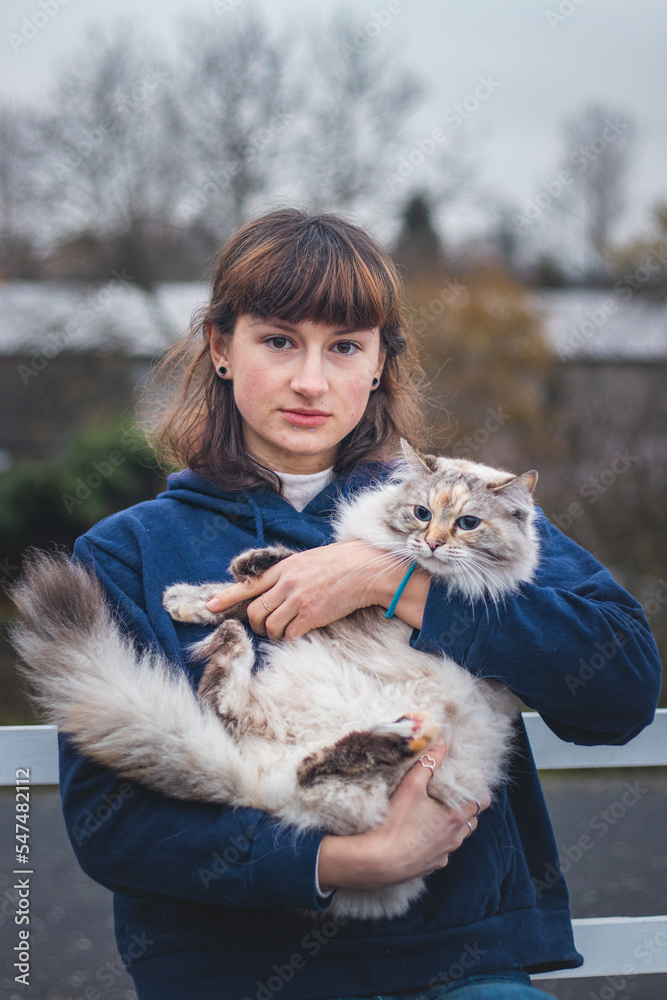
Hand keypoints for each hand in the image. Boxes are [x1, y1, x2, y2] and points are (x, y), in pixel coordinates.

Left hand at [205, 540, 423, 639]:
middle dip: (255, 624)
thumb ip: (287, 573)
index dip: (227, 597)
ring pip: (269, 626)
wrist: (364, 568)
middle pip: (254, 611)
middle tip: (264, 627)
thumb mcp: (307, 560)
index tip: (211, 607)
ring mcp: (298, 600)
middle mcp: (287, 583)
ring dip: (273, 633)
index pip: (248, 584)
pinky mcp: (312, 615)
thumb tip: (271, 587)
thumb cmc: (339, 563)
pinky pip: (289, 634)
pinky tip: (300, 631)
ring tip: (285, 630)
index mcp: (284, 568)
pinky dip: (290, 637)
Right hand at [317, 740, 490, 891]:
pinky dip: (437, 842)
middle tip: (451, 795)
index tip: (470, 783)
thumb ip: (428, 764)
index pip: (481, 802)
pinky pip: (442, 851)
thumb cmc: (396, 822)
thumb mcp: (411, 786)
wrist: (379, 861)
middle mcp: (455, 838)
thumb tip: (440, 743)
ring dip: (452, 826)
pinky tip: (420, 835)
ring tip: (435, 814)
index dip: (478, 791)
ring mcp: (444, 854)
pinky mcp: (431, 866)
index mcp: (455, 817)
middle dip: (465, 808)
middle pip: (471, 820)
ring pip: (457, 837)